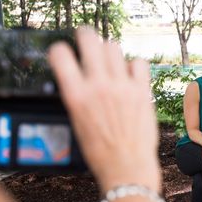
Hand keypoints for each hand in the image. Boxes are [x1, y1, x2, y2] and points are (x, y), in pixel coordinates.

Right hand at [48, 27, 159, 191]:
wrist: (127, 166)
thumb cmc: (100, 151)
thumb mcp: (77, 122)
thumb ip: (78, 96)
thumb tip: (79, 78)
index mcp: (76, 96)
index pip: (60, 55)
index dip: (60, 49)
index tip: (63, 51)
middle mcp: (98, 86)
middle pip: (90, 39)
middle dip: (86, 35)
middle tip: (87, 38)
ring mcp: (122, 87)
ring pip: (114, 47)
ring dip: (109, 51)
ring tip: (110, 61)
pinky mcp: (142, 91)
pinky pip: (139, 63)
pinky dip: (134, 65)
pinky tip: (131, 75)